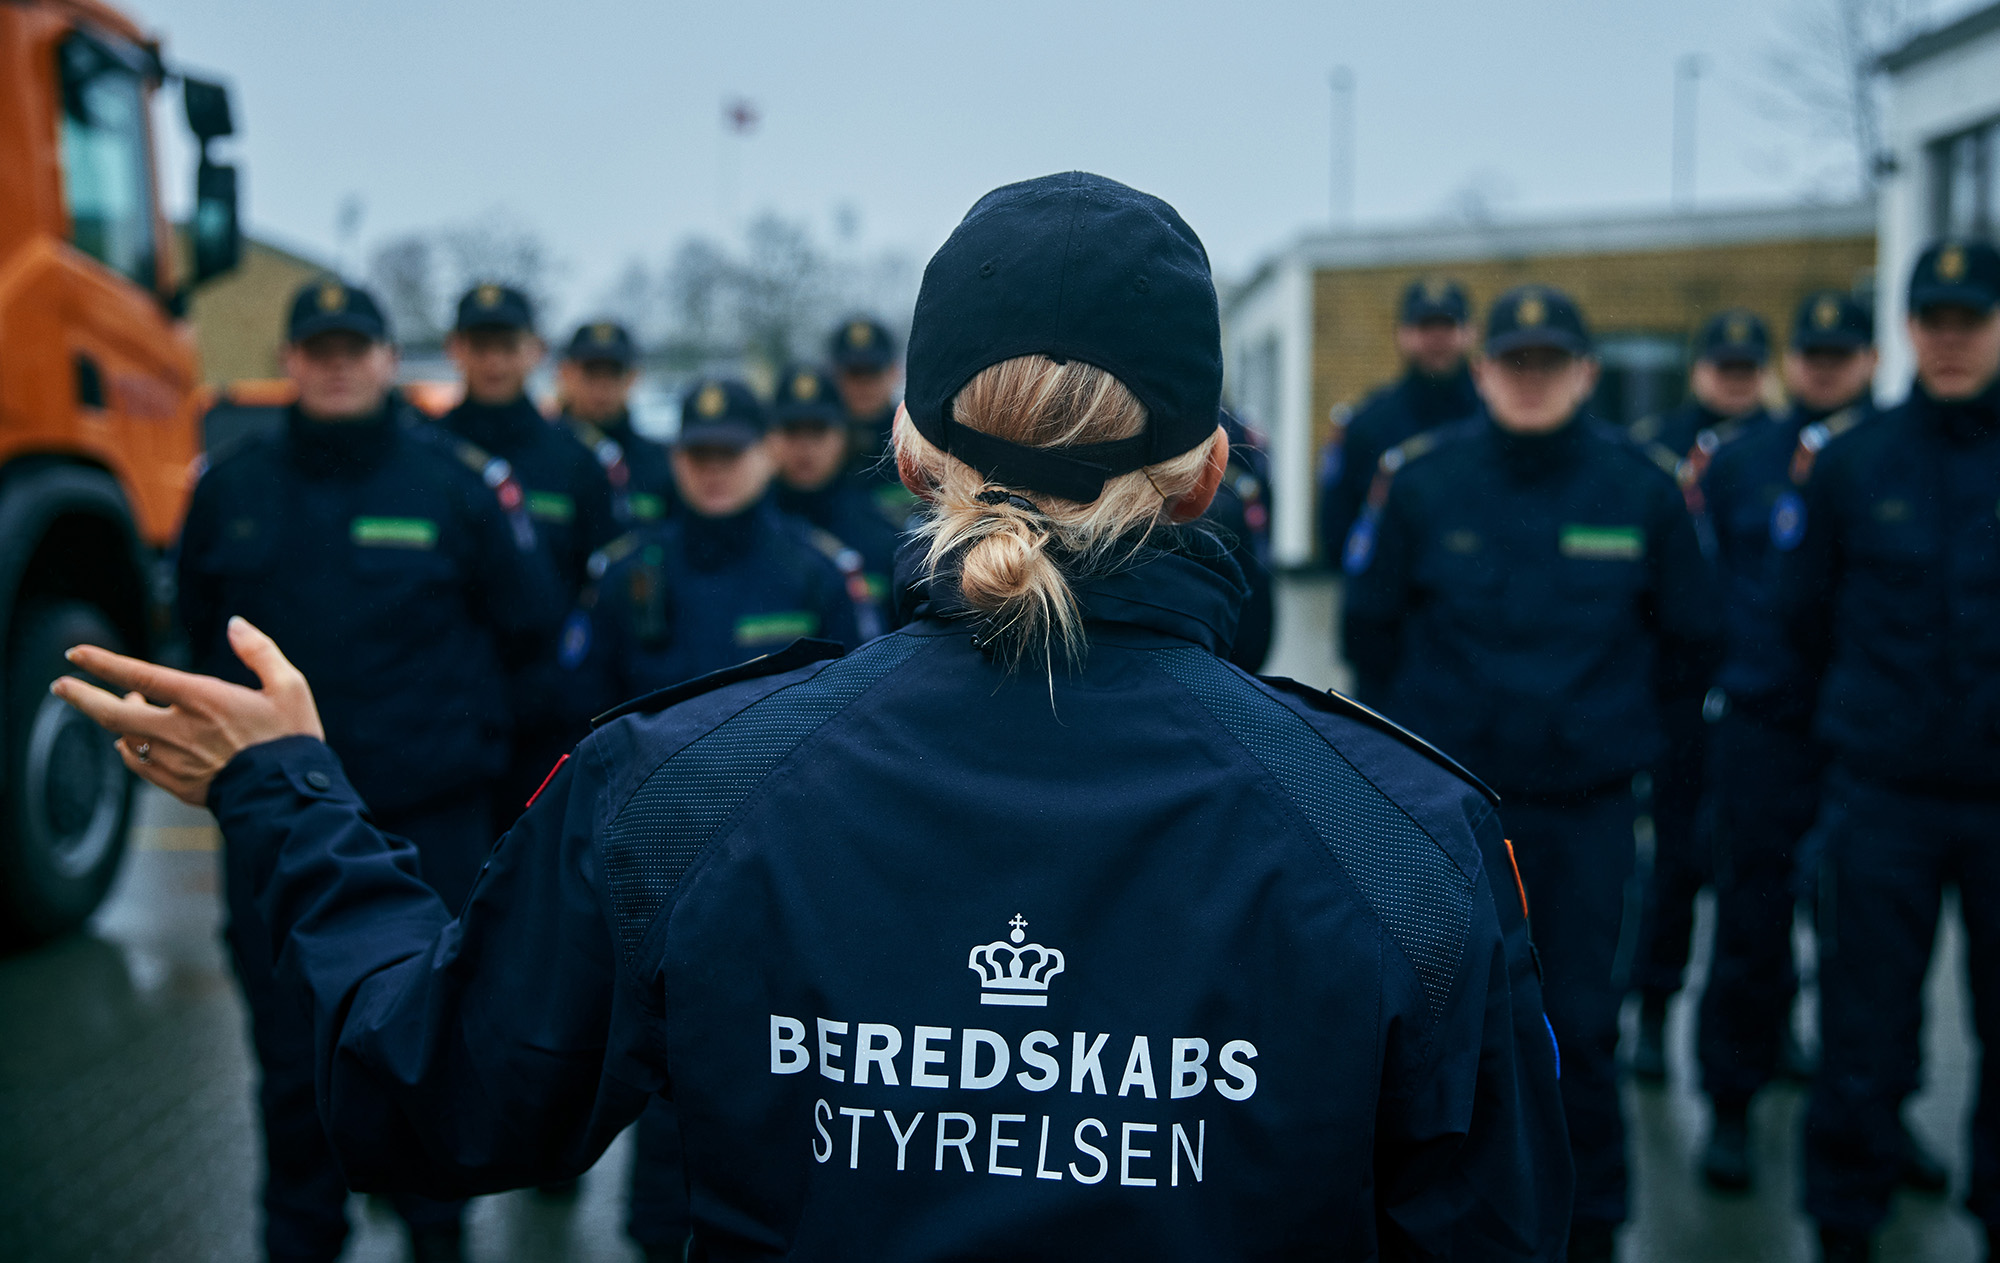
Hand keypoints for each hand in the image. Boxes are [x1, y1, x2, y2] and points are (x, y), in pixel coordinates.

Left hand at [53, 617, 324, 805]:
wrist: (290, 797)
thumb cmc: (292, 739)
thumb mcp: (290, 686)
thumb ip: (259, 651)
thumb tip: (235, 623)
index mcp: (204, 700)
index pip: (140, 676)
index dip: (104, 663)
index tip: (76, 654)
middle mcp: (181, 730)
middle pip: (113, 713)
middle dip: (81, 697)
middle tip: (60, 686)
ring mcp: (175, 760)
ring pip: (124, 739)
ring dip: (114, 721)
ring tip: (120, 708)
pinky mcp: (178, 784)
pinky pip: (138, 764)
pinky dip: (129, 750)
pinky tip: (132, 743)